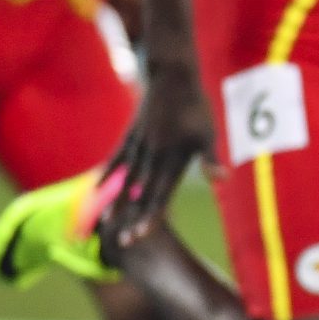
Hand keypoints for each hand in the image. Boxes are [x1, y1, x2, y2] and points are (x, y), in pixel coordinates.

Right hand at [100, 65, 213, 248]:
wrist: (171, 76)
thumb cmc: (196, 107)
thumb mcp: (208, 132)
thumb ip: (210, 158)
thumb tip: (222, 179)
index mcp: (171, 157)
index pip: (161, 193)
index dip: (152, 215)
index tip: (141, 235)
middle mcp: (151, 154)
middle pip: (141, 193)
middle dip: (133, 218)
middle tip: (124, 242)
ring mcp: (137, 145)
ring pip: (125, 180)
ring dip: (117, 202)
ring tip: (106, 222)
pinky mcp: (130, 136)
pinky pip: (116, 160)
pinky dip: (107, 175)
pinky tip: (96, 191)